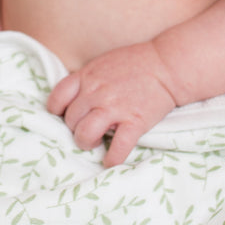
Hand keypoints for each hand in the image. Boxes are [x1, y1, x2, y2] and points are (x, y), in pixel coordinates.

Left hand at [45, 42, 178, 167]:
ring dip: (87, 143)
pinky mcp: (134, 121)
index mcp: (87, 76)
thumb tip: (76, 98)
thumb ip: (88, 79)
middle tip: (88, 130)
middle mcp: (96, 92)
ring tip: (96, 143)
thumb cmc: (136, 63)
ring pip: (85, 134)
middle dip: (76, 129)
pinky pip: (117, 148)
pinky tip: (111, 161)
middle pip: (71, 120)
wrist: (167, 64)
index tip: (65, 116)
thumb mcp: (103, 63)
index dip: (57, 111)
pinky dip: (112, 159)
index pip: (57, 98)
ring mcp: (115, 107)